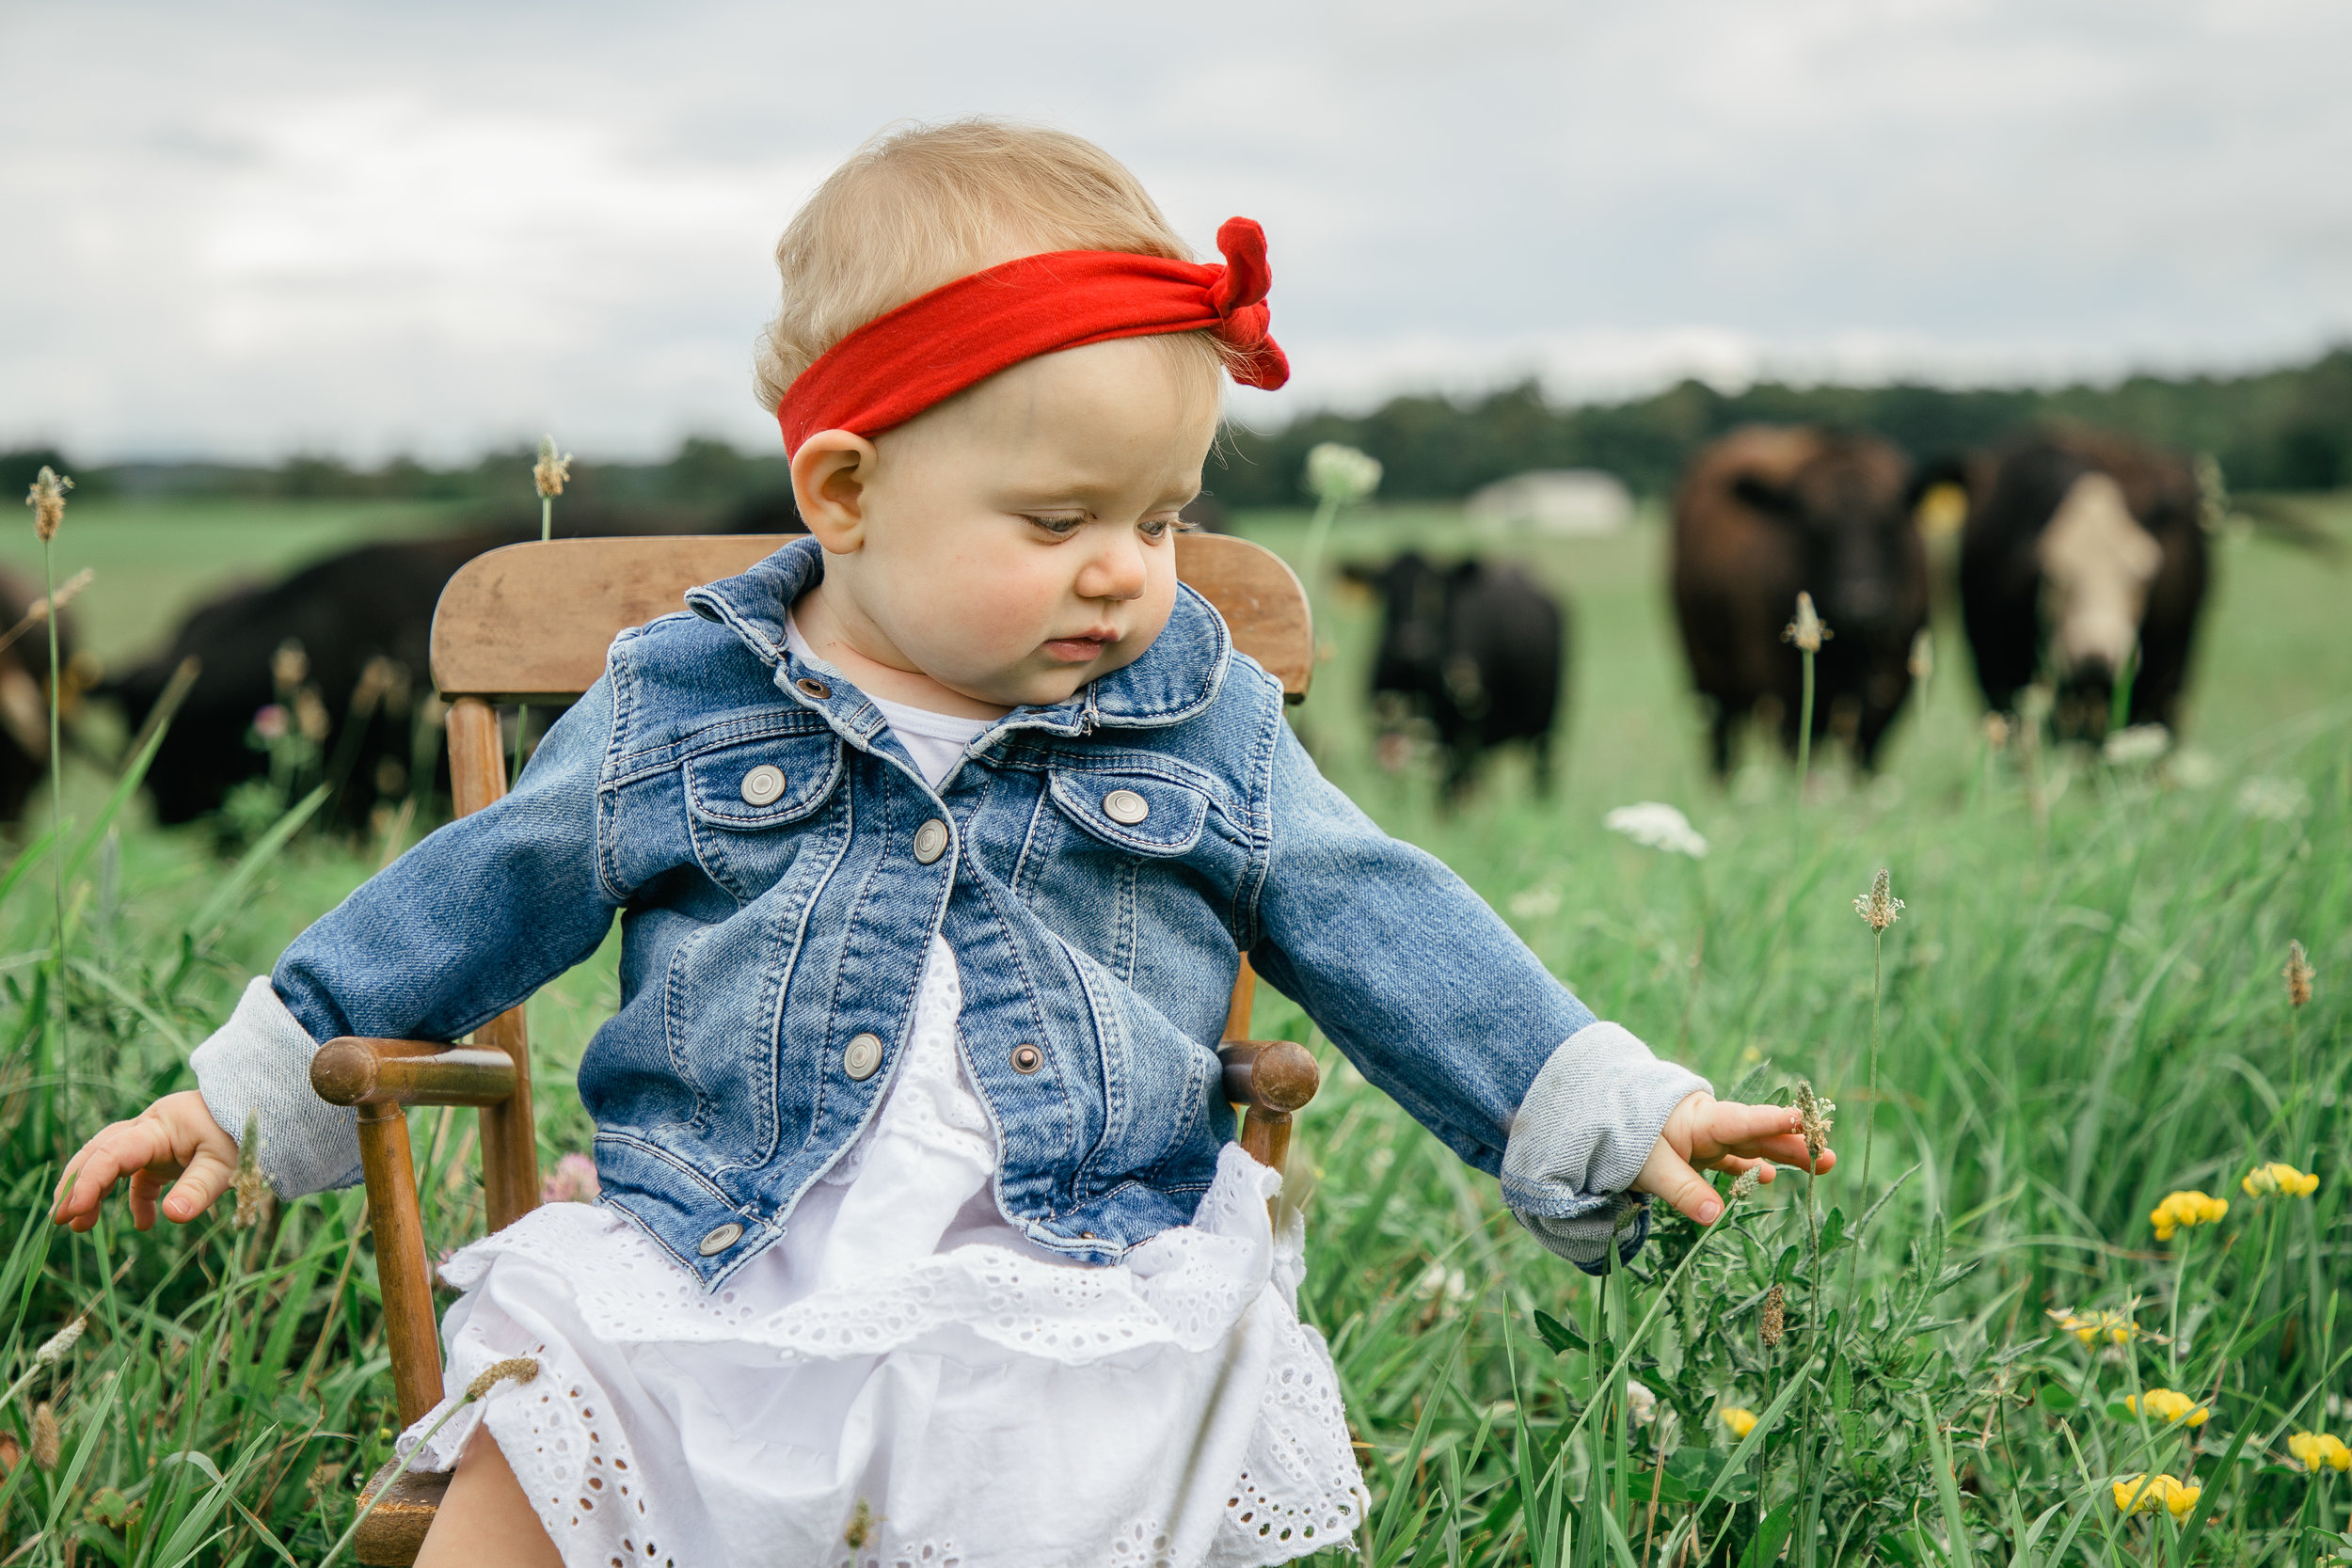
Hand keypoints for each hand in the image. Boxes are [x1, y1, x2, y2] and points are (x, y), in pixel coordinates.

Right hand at [51, 1092, 241, 1232]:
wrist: (267, 1111)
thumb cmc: (244, 1134)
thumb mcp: (226, 1163)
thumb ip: (198, 1189)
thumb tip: (171, 1218)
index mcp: (158, 1126)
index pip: (112, 1153)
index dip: (89, 1181)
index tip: (72, 1211)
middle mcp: (149, 1129)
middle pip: (99, 1153)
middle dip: (76, 1184)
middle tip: (59, 1218)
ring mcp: (156, 1142)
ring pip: (112, 1163)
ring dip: (95, 1192)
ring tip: (80, 1226)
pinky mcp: (167, 1154)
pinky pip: (141, 1177)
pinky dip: (138, 1200)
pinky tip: (145, 1224)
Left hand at [1634, 1091, 1834, 1226]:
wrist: (1599, 1120)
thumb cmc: (1624, 1137)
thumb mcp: (1650, 1166)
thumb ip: (1683, 1190)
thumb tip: (1716, 1218)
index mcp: (1699, 1119)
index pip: (1742, 1121)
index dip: (1772, 1121)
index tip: (1803, 1118)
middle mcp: (1710, 1127)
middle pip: (1758, 1134)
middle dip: (1793, 1143)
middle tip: (1828, 1154)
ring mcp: (1706, 1140)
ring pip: (1751, 1147)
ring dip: (1781, 1155)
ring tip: (1817, 1164)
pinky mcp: (1698, 1153)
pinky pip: (1731, 1161)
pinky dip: (1749, 1169)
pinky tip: (1768, 1179)